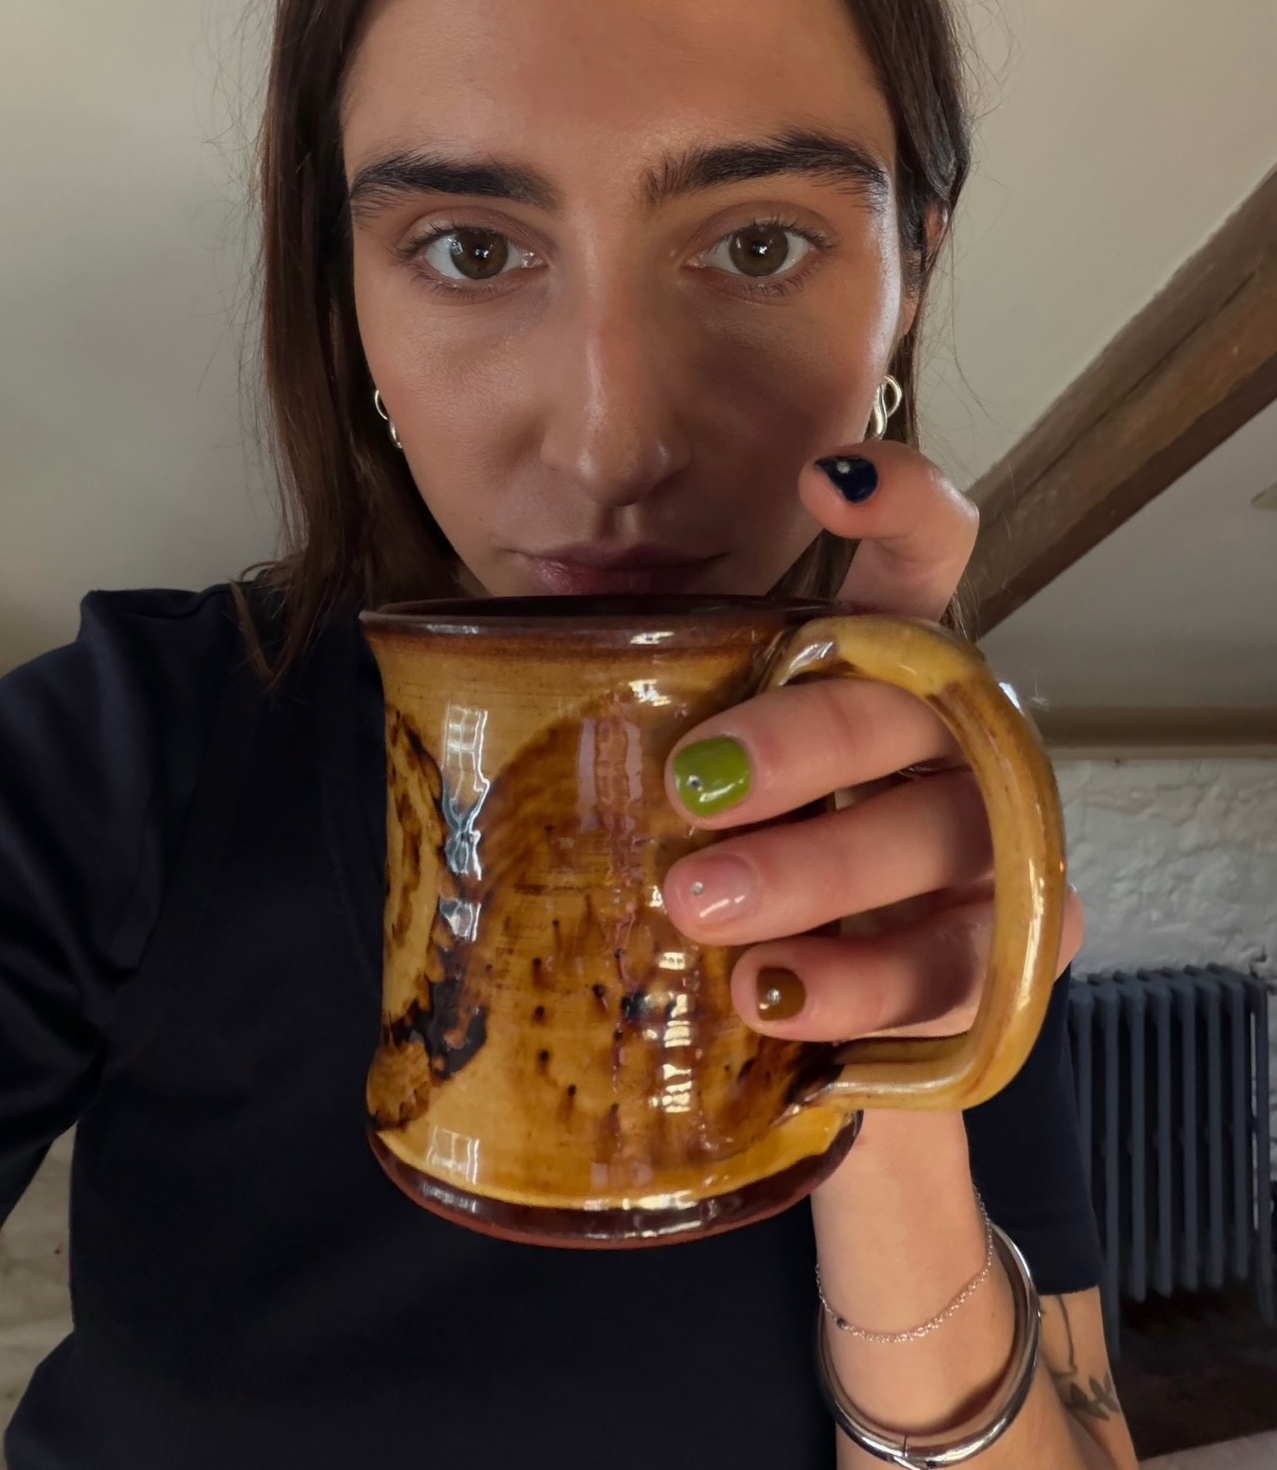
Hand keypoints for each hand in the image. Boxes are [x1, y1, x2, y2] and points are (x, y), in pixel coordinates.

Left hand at [659, 440, 1083, 1046]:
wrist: (792, 999)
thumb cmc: (728, 851)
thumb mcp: (679, 763)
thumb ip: (641, 709)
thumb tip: (471, 660)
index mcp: (881, 664)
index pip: (925, 555)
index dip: (899, 506)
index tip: (821, 482)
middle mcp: (951, 735)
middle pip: (910, 707)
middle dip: (806, 742)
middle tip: (691, 791)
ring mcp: (993, 840)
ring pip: (941, 834)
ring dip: (824, 867)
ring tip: (701, 907)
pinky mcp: (1009, 950)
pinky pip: (963, 962)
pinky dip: (865, 981)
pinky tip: (773, 996)